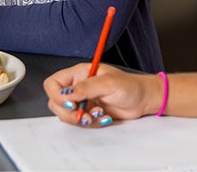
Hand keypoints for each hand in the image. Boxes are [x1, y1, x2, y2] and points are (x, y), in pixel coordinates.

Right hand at [44, 63, 160, 125]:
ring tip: (97, 114)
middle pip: (56, 103)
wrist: (143, 100)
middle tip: (85, 113)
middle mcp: (78, 87)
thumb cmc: (130, 86)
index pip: (53, 84)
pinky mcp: (88, 113)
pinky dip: (90, 123)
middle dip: (70, 112)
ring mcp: (82, 101)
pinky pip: (79, 123)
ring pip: (66, 115)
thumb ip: (86, 87)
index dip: (58, 95)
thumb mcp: (108, 83)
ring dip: (81, 119)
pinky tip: (103, 117)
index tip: (72, 103)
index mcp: (79, 74)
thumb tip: (66, 93)